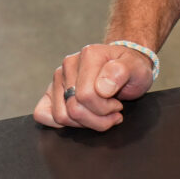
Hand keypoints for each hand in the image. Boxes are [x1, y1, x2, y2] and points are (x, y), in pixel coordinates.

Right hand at [32, 43, 154, 130]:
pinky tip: (81, 117)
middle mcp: (69, 64)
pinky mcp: (51, 91)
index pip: (86, 96)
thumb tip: (101, 88)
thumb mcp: (137, 68)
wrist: (125, 67)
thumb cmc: (130, 69)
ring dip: (85, 123)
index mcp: (89, 55)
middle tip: (113, 112)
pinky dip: (62, 123)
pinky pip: (42, 114)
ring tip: (102, 114)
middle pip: (73, 109)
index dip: (105, 109)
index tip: (118, 106)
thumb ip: (122, 72)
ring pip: (61, 116)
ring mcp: (58, 77)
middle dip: (97, 119)